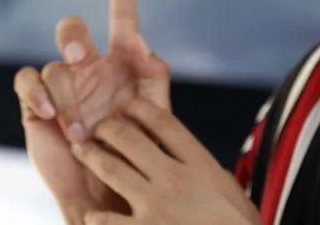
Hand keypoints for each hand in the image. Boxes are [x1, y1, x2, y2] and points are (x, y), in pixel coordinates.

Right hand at [13, 0, 169, 220]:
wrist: (111, 188)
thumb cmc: (139, 149)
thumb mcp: (157, 112)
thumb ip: (154, 75)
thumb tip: (139, 42)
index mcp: (123, 61)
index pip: (122, 18)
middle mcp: (89, 66)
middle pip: (72, 29)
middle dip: (73, 36)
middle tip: (83, 57)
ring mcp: (62, 84)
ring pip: (55, 65)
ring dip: (68, 97)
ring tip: (84, 131)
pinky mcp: (36, 104)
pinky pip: (28, 81)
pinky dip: (37, 93)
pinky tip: (49, 115)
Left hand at [73, 99, 261, 224]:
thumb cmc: (238, 223)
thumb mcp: (228, 186)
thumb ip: (205, 169)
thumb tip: (189, 158)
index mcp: (199, 163)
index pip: (165, 123)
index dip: (143, 109)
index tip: (130, 105)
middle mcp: (175, 177)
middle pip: (132, 139)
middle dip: (109, 128)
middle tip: (98, 127)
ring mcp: (156, 206)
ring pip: (113, 170)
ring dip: (92, 157)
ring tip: (80, 150)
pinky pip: (109, 221)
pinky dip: (97, 218)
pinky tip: (91, 216)